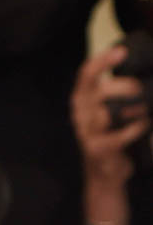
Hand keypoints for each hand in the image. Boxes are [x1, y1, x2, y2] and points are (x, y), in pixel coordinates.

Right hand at [70, 45, 148, 187]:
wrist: (105, 173)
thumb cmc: (112, 134)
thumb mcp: (110, 108)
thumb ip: (118, 91)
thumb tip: (142, 70)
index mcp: (82, 99)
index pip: (86, 74)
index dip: (102, 61)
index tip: (122, 51)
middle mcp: (79, 113)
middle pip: (99, 92)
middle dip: (126, 87)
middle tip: (142, 89)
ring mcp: (86, 132)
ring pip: (107, 113)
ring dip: (133, 109)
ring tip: (146, 110)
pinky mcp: (96, 149)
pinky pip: (119, 136)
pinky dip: (136, 129)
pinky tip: (144, 126)